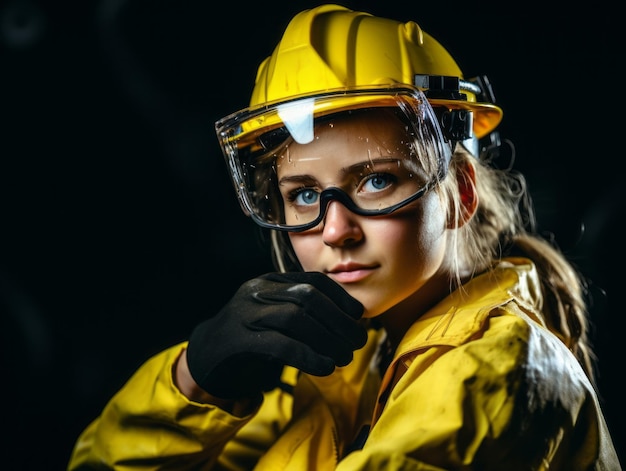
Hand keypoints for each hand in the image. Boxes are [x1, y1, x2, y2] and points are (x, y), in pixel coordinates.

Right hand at [186, 272, 366, 398]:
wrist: (206, 357)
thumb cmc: (251, 338)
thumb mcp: (277, 317)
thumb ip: (305, 314)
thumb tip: (351, 322)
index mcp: (270, 281)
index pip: (313, 280)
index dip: (341, 298)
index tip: (359, 317)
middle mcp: (257, 291)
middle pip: (307, 296)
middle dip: (339, 319)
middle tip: (358, 341)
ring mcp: (245, 314)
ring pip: (294, 318)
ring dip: (327, 339)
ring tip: (345, 358)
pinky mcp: (237, 340)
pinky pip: (278, 344)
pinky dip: (307, 356)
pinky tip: (325, 367)